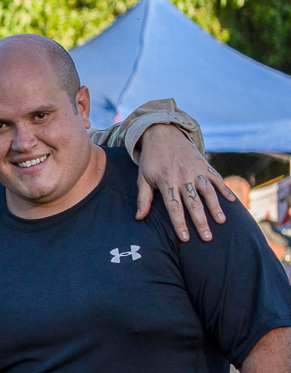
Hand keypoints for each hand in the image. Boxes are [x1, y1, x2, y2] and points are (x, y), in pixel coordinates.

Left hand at [133, 123, 231, 241]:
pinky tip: (232, 201)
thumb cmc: (151, 160)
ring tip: (221, 222)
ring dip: (216, 207)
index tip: (186, 238)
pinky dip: (225, 189)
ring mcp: (196, 170)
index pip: (174, 207)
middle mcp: (183, 176)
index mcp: (166, 181)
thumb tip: (139, 218)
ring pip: (208, 191)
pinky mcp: (205, 164)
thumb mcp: (143, 178)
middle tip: (207, 238)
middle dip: (201, 221)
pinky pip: (217, 178)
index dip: (180, 223)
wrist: (162, 134)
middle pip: (193, 203)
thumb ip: (143, 198)